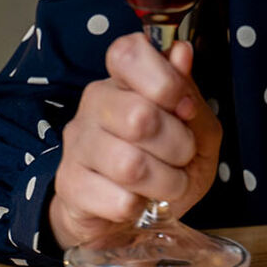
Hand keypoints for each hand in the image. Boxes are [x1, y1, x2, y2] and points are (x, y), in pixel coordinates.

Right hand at [48, 34, 221, 250]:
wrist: (131, 214)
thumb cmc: (167, 162)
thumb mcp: (197, 129)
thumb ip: (190, 93)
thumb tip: (181, 52)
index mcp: (125, 78)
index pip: (128, 53)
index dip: (165, 80)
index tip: (185, 108)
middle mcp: (95, 102)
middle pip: (140, 116)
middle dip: (178, 145)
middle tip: (183, 157)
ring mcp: (78, 142)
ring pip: (130, 165)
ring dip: (164, 182)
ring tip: (166, 184)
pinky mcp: (68, 184)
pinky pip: (118, 200)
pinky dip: (140, 207)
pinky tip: (137, 201)